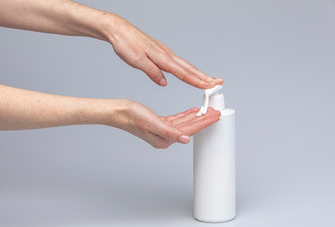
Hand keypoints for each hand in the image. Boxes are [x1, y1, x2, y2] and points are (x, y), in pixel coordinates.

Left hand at [107, 14, 222, 88]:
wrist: (119, 30)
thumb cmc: (126, 44)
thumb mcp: (137, 61)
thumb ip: (152, 72)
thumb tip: (164, 83)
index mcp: (162, 57)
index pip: (183, 73)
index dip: (197, 81)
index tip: (209, 87)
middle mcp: (166, 54)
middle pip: (189, 68)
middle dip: (204, 77)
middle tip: (217, 83)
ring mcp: (165, 52)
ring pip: (185, 65)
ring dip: (198, 73)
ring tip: (208, 80)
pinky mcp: (160, 52)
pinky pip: (178, 63)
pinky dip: (187, 69)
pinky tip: (187, 73)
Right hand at [115, 100, 219, 148]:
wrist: (120, 112)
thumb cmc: (132, 117)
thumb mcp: (152, 123)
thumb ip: (170, 132)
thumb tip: (185, 139)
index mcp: (164, 139)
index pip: (189, 131)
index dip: (203, 123)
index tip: (214, 117)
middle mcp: (165, 137)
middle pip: (189, 128)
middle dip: (203, 120)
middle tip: (216, 113)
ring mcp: (163, 131)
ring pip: (184, 123)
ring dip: (196, 117)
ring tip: (208, 111)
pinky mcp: (160, 124)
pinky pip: (177, 120)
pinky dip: (186, 115)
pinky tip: (192, 112)